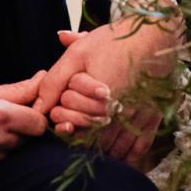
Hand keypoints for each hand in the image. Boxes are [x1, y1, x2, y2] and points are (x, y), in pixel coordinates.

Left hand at [34, 24, 173, 166]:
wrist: (154, 34)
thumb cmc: (114, 41)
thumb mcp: (78, 53)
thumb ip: (55, 80)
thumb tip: (36, 105)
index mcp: (99, 100)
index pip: (75, 129)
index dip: (65, 124)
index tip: (63, 117)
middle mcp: (120, 114)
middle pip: (94, 142)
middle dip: (82, 138)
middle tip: (76, 128)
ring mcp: (138, 119)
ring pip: (115, 150)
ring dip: (102, 151)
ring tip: (94, 140)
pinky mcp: (153, 119)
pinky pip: (138, 149)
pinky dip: (127, 156)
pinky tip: (118, 153)